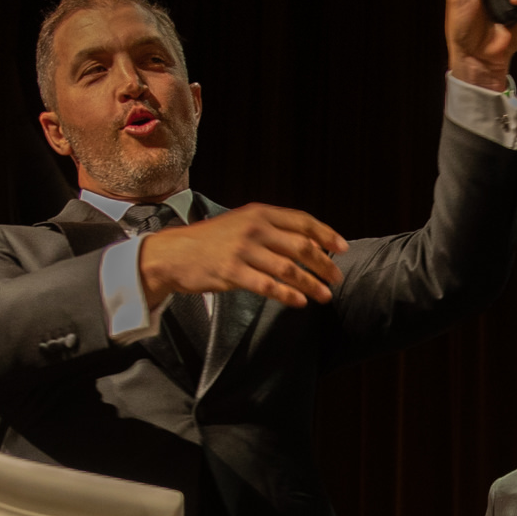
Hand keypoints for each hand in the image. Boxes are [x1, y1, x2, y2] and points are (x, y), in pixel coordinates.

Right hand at [142, 202, 344, 309]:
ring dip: (311, 284)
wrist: (174, 254)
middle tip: (337, 278)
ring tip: (325, 295)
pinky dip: (288, 295)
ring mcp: (243, 250)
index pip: (302, 221)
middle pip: (301, 246)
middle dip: (324, 264)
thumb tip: (310, 245)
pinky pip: (268, 286)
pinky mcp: (232, 272)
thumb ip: (272, 230)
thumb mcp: (242, 224)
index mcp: (259, 213)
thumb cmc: (211, 241)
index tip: (342, 248)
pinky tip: (300, 302)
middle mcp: (253, 228)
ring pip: (288, 269)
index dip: (326, 235)